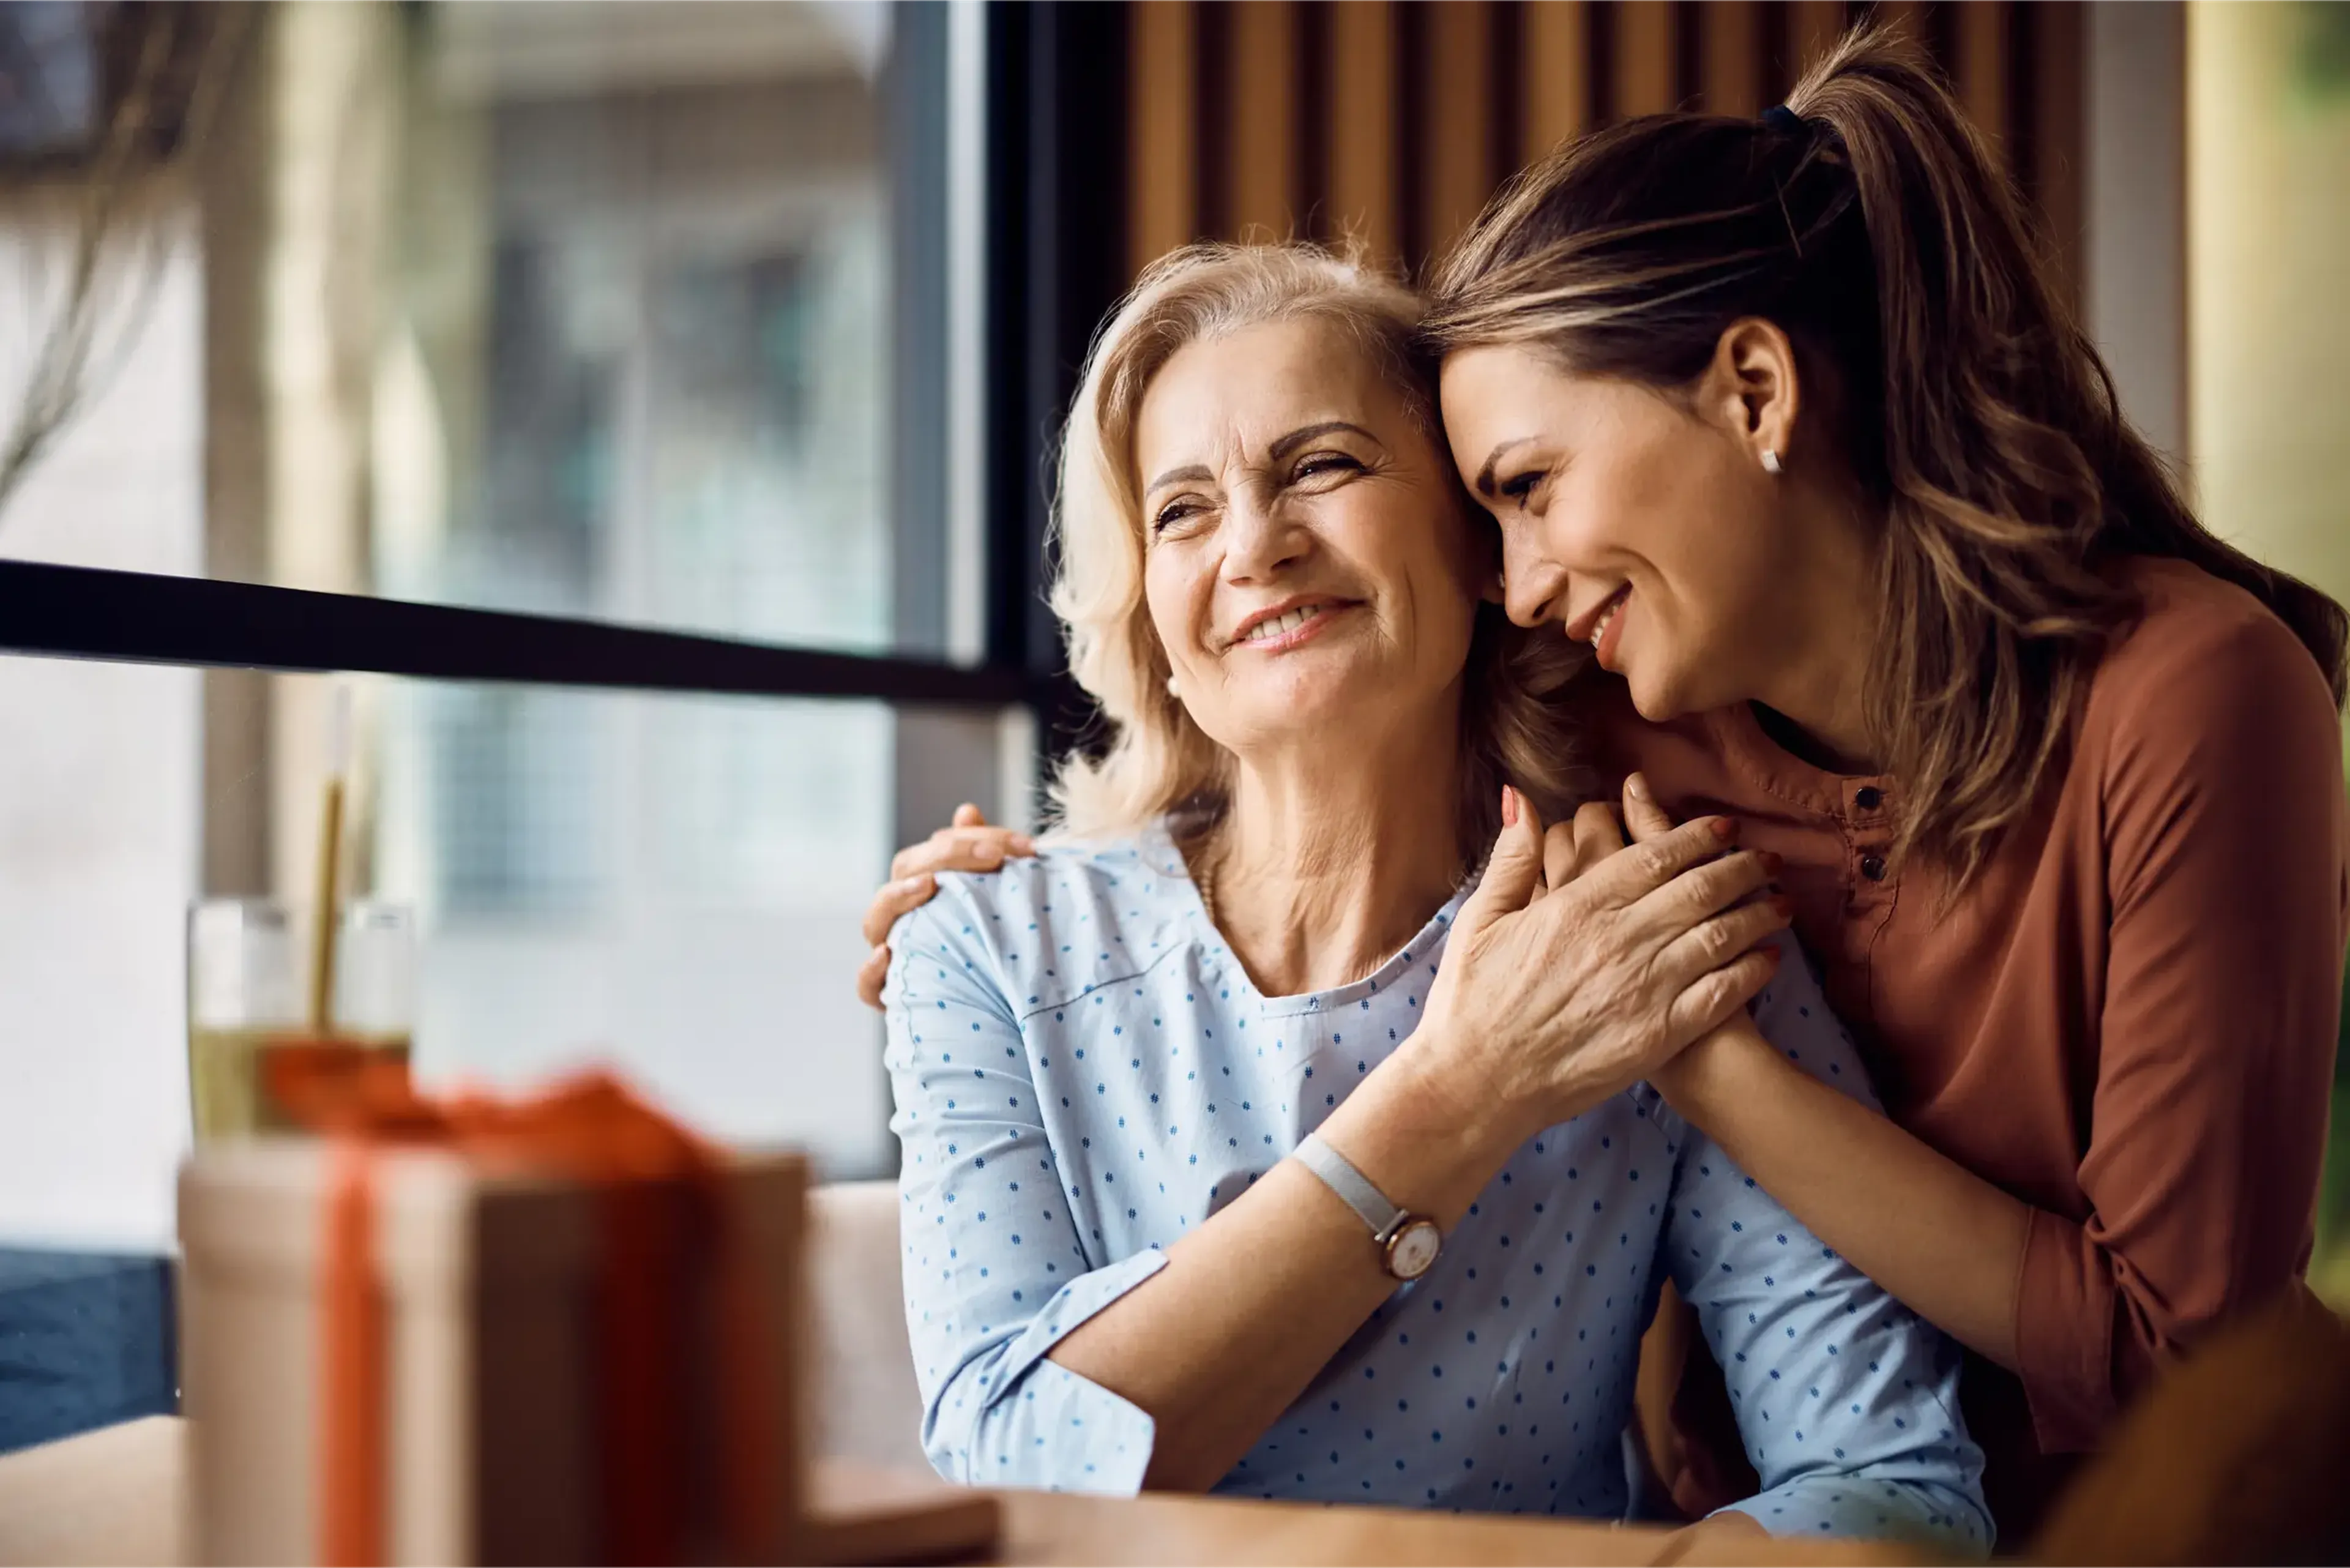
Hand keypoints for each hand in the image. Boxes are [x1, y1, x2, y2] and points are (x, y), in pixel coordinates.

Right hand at [856, 804, 1035, 1008]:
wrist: (998, 1011)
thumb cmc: (992, 946)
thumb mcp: (995, 899)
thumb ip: (981, 854)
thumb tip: (966, 811)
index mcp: (925, 887)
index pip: (936, 849)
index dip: (974, 840)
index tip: (1024, 846)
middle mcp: (903, 915)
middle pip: (904, 872)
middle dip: (948, 856)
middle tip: (993, 856)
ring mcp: (893, 952)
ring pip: (876, 920)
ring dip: (899, 898)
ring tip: (929, 886)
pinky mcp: (890, 995)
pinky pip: (867, 985)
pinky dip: (871, 970)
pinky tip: (888, 954)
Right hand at [1412, 781, 1789, 1140]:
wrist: (1476, 1084)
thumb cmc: (1470, 1003)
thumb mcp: (1479, 920)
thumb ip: (1510, 859)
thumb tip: (1521, 798)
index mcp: (1576, 905)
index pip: (1654, 856)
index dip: (1697, 836)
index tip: (1725, 827)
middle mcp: (1618, 939)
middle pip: (1700, 889)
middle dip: (1743, 867)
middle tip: (1770, 858)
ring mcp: (1643, 987)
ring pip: (1720, 935)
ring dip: (1759, 913)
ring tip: (1782, 902)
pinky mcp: (1658, 1035)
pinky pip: (1721, 993)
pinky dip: (1752, 971)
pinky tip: (1770, 958)